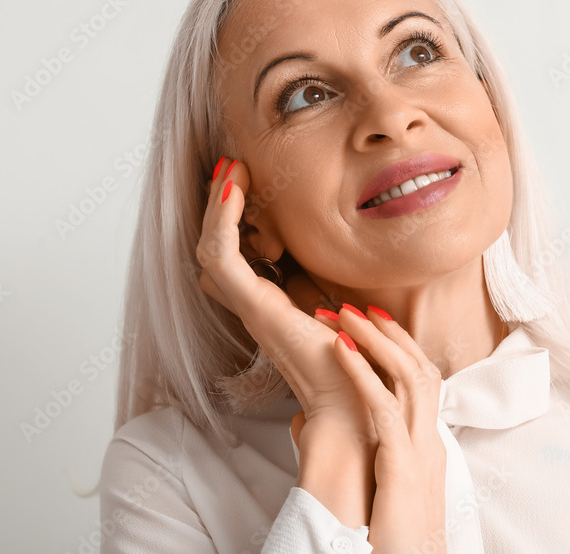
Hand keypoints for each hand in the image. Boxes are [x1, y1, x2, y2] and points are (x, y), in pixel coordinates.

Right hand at [197, 158, 376, 444]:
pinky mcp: (254, 306)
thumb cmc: (357, 363)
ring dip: (218, 205)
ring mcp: (250, 305)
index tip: (244, 181)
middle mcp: (253, 305)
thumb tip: (342, 286)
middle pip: (215, 248)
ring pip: (212, 248)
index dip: (231, 219)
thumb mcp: (343, 313)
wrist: (356, 403)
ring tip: (231, 170)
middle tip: (230, 167)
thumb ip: (332, 295)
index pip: (233, 257)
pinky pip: (222, 255)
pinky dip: (224, 219)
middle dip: (218, 205)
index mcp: (269, 306)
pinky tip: (235, 189)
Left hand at [335, 305, 448, 553]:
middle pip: (421, 370)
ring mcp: (421, 454)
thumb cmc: (389, 539)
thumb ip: (343, 447)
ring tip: (344, 314)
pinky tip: (339, 350)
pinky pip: (383, 409)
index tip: (368, 323)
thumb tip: (303, 420)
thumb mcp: (374, 489)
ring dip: (375, 341)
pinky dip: (362, 373)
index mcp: (425, 446)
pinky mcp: (403, 468)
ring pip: (408, 378)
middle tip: (356, 304)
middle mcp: (430, 444)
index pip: (420, 383)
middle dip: (389, 333)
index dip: (396, 348)